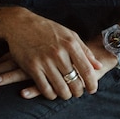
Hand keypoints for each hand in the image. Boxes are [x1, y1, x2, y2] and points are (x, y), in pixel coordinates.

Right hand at [0, 10, 116, 99]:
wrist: (20, 24)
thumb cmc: (47, 29)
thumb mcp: (69, 35)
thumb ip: (84, 51)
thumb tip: (98, 66)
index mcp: (70, 44)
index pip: (87, 71)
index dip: (92, 84)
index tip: (92, 90)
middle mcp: (59, 53)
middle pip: (75, 82)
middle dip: (78, 92)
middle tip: (77, 92)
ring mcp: (45, 61)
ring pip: (61, 89)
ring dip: (65, 95)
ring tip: (66, 93)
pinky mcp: (32, 67)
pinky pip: (45, 89)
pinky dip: (51, 94)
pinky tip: (52, 92)